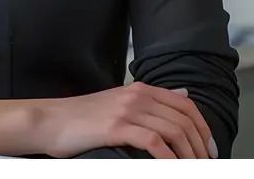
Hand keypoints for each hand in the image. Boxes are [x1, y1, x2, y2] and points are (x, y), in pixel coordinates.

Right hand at [31, 82, 216, 158]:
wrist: (51, 120)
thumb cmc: (83, 118)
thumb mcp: (120, 101)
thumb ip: (151, 99)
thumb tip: (183, 95)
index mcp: (139, 89)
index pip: (185, 104)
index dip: (203, 128)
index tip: (209, 150)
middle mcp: (136, 95)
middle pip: (183, 119)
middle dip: (200, 147)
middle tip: (205, 166)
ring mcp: (126, 110)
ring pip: (173, 131)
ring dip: (189, 156)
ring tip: (192, 171)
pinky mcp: (115, 126)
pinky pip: (154, 141)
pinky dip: (168, 159)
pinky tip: (171, 169)